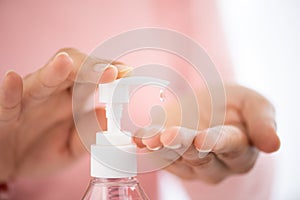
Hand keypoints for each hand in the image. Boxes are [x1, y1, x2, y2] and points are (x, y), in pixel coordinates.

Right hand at [0, 48, 131, 180]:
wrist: (10, 164)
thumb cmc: (42, 150)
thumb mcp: (71, 149)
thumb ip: (88, 137)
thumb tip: (108, 120)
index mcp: (72, 99)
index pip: (93, 79)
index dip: (109, 74)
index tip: (127, 72)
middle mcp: (52, 94)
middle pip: (72, 71)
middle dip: (91, 68)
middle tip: (111, 71)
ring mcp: (29, 101)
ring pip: (41, 80)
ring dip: (54, 71)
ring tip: (66, 63)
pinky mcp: (5, 114)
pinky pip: (8, 101)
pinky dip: (10, 91)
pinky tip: (12, 79)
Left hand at [134, 84, 279, 182]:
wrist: (210, 106)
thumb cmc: (234, 105)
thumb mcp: (254, 104)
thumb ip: (263, 121)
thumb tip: (273, 144)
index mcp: (239, 149)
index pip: (229, 147)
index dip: (215, 142)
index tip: (202, 139)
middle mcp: (214, 162)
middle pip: (199, 157)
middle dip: (183, 146)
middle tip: (169, 136)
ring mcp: (189, 163)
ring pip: (175, 158)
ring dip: (160, 149)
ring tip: (149, 139)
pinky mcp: (170, 157)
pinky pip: (157, 155)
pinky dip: (146, 146)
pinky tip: (138, 138)